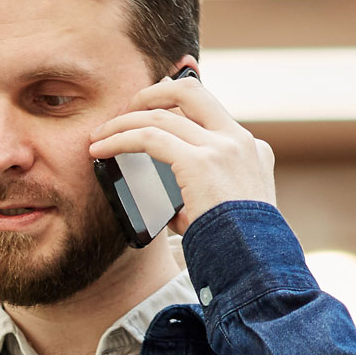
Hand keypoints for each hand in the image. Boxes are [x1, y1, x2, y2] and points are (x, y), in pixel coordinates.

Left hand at [88, 71, 276, 232]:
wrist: (255, 264)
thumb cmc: (236, 249)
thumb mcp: (226, 214)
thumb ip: (202, 198)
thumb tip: (169, 204)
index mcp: (251, 148)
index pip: (208, 109)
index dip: (174, 103)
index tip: (148, 110)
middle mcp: (239, 139)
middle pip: (189, 90)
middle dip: (150, 93)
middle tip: (124, 112)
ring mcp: (223, 147)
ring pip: (161, 113)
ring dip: (124, 122)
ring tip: (99, 136)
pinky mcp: (202, 162)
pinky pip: (150, 137)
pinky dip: (120, 139)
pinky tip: (102, 149)